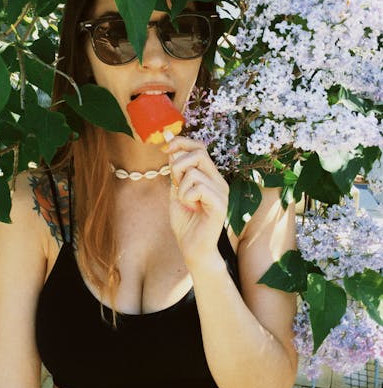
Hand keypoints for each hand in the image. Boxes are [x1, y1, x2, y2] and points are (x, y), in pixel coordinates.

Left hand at [166, 136, 228, 269]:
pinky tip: (190, 207)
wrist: (193, 248)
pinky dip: (186, 196)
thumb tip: (170, 139)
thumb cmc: (185, 221)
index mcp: (210, 176)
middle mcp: (219, 181)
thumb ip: (175, 168)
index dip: (181, 142)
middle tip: (174, 182)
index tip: (165, 149)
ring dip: (180, 187)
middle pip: (199, 152)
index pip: (199, 147)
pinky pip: (197, 187)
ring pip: (194, 172)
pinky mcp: (220, 204)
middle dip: (178, 164)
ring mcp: (222, 192)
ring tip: (185, 201)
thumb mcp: (176, 189)